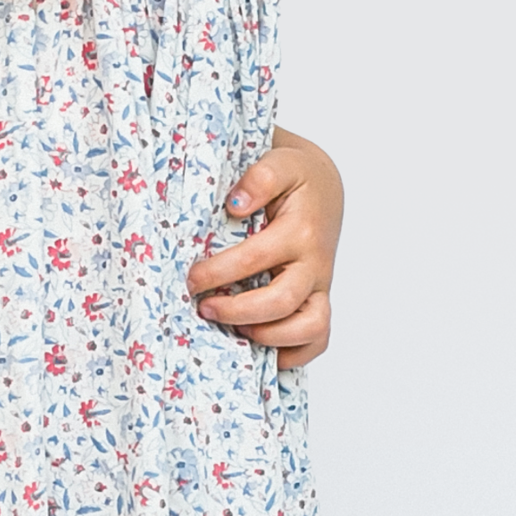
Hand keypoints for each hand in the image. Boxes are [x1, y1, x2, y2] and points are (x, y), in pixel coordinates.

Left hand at [187, 130, 343, 371]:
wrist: (323, 188)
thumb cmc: (295, 179)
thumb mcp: (280, 163)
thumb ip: (260, 178)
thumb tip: (236, 204)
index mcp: (300, 230)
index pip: (257, 259)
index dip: (220, 273)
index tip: (192, 278)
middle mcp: (314, 263)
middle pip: (281, 301)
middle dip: (237, 311)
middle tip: (203, 307)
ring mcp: (319, 286)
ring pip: (310, 327)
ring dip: (268, 336)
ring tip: (234, 327)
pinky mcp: (319, 300)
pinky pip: (318, 339)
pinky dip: (292, 352)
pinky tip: (259, 346)